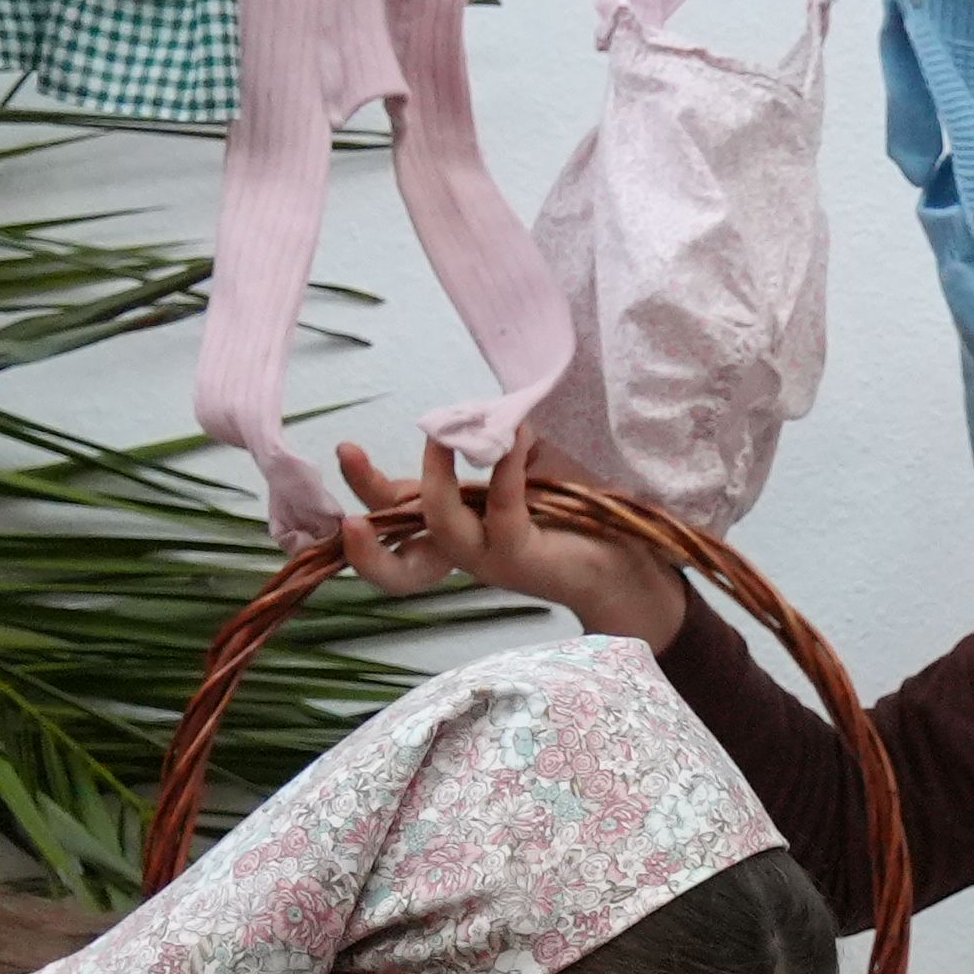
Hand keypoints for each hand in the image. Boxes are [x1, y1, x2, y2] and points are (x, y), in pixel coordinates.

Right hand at [334, 432, 692, 647]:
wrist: (628, 560)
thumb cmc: (576, 512)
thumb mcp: (527, 465)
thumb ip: (496, 440)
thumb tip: (478, 413)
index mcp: (456, 527)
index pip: (399, 512)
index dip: (368, 488)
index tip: (345, 449)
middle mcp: (462, 550)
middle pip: (398, 539)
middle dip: (367, 496)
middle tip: (347, 452)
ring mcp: (489, 559)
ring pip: (440, 526)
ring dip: (436, 477)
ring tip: (442, 437)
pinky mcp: (521, 557)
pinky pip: (502, 511)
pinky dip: (504, 471)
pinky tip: (510, 442)